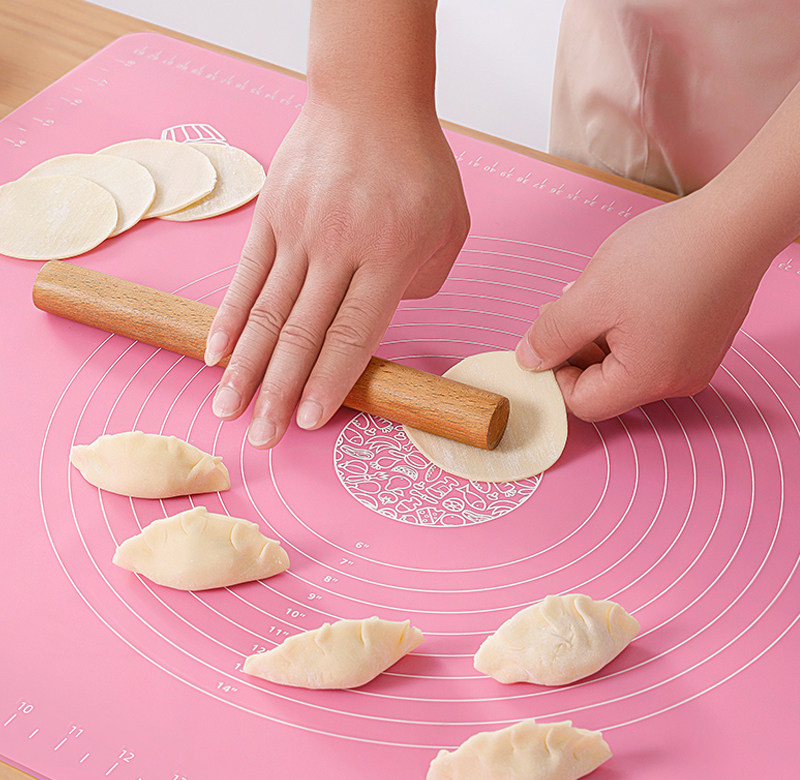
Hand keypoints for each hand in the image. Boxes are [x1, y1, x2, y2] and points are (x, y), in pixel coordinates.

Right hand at [205, 99, 469, 446]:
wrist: (370, 99)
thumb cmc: (417, 167)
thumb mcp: (448, 228)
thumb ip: (419, 285)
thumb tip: (377, 321)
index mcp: (387, 258)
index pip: (352, 335)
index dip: (327, 383)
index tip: (306, 421)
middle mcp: (338, 249)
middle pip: (302, 335)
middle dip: (278, 392)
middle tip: (260, 437)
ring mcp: (298, 231)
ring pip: (266, 312)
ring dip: (244, 367)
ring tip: (226, 408)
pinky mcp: (270, 215)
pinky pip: (245, 275)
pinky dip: (228, 317)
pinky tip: (213, 352)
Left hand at [515, 191, 769, 420]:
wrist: (737, 219)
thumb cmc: (667, 255)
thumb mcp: (590, 296)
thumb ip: (553, 335)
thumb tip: (529, 360)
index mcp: (648, 380)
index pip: (583, 403)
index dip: (555, 374)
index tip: (547, 338)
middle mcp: (676, 381)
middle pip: (605, 384)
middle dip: (576, 348)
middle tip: (563, 307)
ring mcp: (694, 361)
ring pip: (626, 361)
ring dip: (599, 332)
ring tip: (594, 291)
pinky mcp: (703, 340)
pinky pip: (651, 345)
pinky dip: (626, 325)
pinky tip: (622, 290)